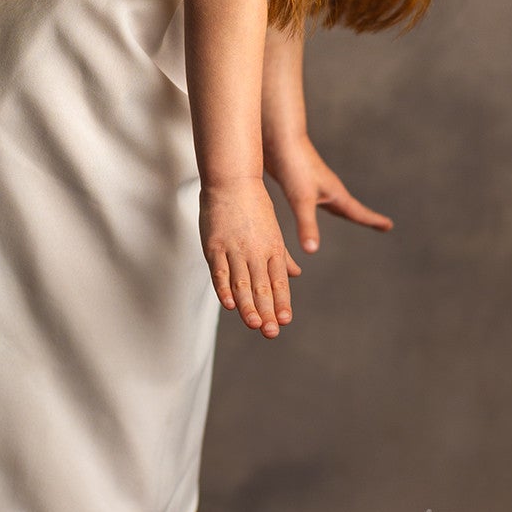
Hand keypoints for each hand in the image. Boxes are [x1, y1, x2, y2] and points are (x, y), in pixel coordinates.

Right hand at [200, 177, 302, 337]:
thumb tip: (296, 274)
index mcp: (273, 248)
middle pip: (262, 286)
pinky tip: (229, 305)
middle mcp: (256, 251)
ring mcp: (234, 248)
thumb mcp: (273, 230)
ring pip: (242, 282)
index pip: (279, 281)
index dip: (281, 302)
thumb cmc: (253, 204)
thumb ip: (282, 256)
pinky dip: (224, 289)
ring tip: (254, 325)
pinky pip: (220, 271)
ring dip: (248, 306)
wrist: (232, 179)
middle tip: (271, 332)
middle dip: (267, 311)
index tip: (285, 320)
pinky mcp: (214, 245)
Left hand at [262, 132, 393, 253]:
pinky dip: (322, 206)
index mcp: (334, 193)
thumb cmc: (293, 166)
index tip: (389, 226)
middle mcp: (328, 188)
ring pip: (334, 202)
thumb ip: (307, 226)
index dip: (373, 221)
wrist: (279, 138)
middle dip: (364, 217)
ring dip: (344, 211)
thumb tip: (312, 251)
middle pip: (350, 207)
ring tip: (350, 217)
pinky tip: (312, 204)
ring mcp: (315, 184)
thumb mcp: (301, 200)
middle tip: (380, 224)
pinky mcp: (300, 181)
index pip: (358, 212)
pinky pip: (316, 198)